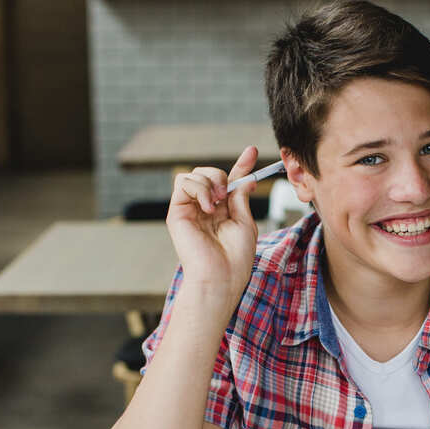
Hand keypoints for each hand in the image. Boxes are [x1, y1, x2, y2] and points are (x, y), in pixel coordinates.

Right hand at [166, 146, 260, 307]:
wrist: (220, 277)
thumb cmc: (235, 258)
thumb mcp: (245, 223)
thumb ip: (241, 198)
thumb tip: (247, 177)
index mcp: (223, 211)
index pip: (230, 181)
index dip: (242, 164)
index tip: (253, 151)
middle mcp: (205, 208)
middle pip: (209, 173)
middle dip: (221, 175)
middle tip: (227, 195)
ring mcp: (190, 210)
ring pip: (193, 174)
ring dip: (209, 181)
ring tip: (217, 203)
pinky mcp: (177, 212)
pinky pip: (183, 182)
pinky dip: (198, 188)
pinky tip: (208, 207)